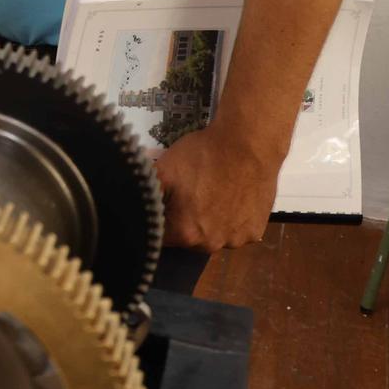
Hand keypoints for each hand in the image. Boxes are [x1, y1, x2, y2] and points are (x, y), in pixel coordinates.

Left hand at [154, 122, 285, 250]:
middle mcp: (211, 244)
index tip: (165, 203)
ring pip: (213, 235)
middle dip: (184, 220)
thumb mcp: (162, 171)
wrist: (247, 143)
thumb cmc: (202, 156)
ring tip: (212, 194)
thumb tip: (133, 209)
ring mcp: (237, 239)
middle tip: (190, 194)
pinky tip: (231, 198)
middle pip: (188, 238)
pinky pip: (236, 231)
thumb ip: (146, 196)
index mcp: (185, 233)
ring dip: (209, 222)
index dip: (160, 219)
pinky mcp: (255, 231)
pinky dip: (232, 220)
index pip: (161, 237)